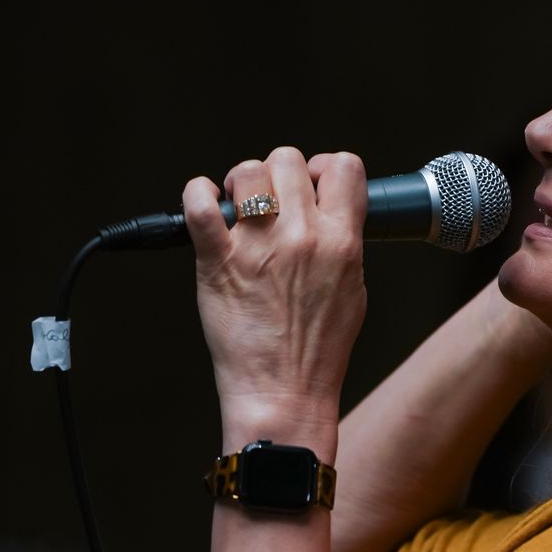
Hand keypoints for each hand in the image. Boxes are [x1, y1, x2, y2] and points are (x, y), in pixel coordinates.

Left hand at [183, 147, 367, 430]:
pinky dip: (197, 195)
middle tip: (268, 201)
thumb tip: (329, 214)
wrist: (284, 392)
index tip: (313, 184)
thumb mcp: (354, 291)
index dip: (326, 168)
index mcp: (342, 242)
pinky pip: (198, 203)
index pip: (344, 167)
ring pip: (248, 172)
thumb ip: (344, 245)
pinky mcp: (217, 261)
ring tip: (238, 208)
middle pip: (289, 159)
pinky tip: (204, 205)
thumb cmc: (318, 351)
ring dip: (240, 184)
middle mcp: (303, 237)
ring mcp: (258, 247)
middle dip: (277, 175)